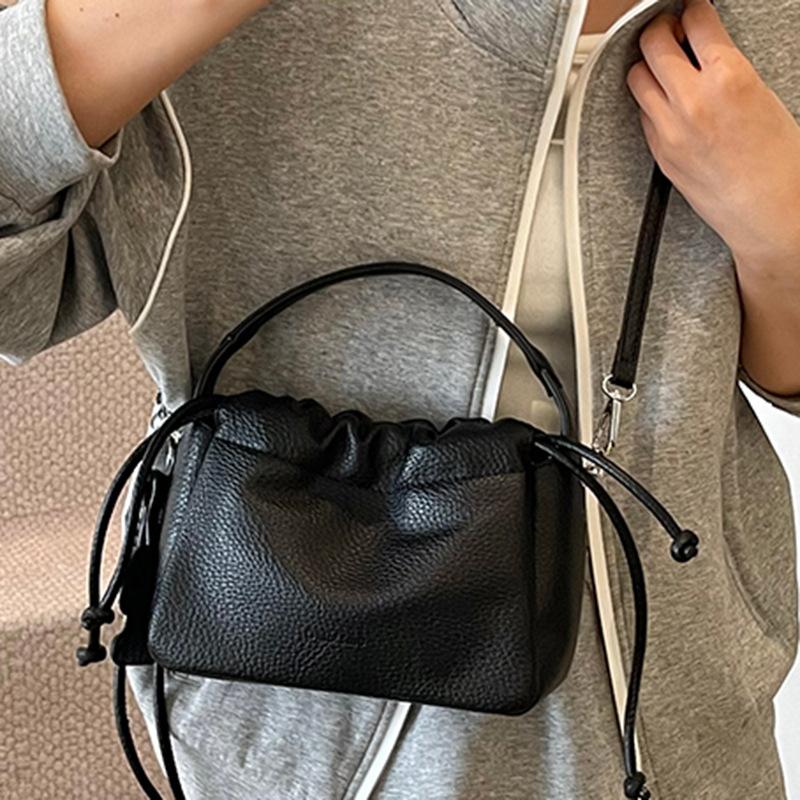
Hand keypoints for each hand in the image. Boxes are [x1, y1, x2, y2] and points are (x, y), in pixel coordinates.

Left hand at [625, 0, 799, 283]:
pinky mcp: (659, 153)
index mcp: (728, 78)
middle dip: (659, 28)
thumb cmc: (778, 163)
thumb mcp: (764, 96)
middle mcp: (691, 102)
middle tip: (668, 28)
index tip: (690, 10)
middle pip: (653, 44)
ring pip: (637, 78)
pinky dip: (650, 100)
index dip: (690, 10)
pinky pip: (642, 114)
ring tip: (661, 64)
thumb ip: (727, 69)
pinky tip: (665, 100)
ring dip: (647, 64)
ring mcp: (669, 129)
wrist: (766, 213)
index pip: (694, 21)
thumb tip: (706, 50)